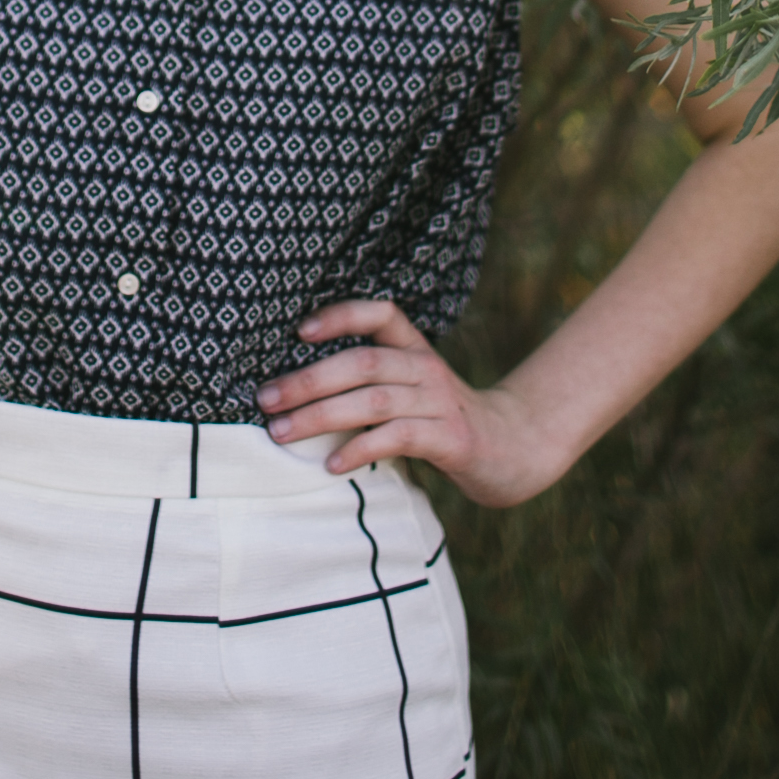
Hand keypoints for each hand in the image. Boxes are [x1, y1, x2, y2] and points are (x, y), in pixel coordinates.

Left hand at [256, 298, 553, 507]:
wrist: (513, 450)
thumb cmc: (442, 420)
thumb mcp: (412, 389)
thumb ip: (371, 381)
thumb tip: (295, 390)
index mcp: (416, 349)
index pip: (380, 314)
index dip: (340, 315)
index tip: (298, 331)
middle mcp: (427, 368)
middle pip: (363, 361)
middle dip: (308, 379)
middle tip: (265, 399)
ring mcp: (441, 402)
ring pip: (373, 400)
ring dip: (321, 415)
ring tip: (282, 432)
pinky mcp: (452, 438)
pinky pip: (399, 437)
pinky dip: (360, 448)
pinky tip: (332, 464)